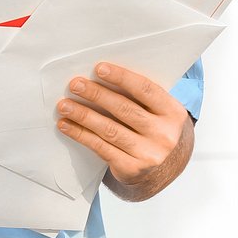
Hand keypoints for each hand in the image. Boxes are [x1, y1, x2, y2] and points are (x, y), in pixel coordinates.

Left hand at [55, 63, 193, 201]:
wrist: (165, 169)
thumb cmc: (155, 130)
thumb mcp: (159, 112)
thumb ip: (140, 97)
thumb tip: (101, 76)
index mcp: (173, 113)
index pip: (146, 89)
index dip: (121, 77)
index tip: (99, 68)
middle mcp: (164, 134)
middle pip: (124, 109)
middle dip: (96, 94)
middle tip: (75, 84)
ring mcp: (149, 154)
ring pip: (109, 130)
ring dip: (83, 115)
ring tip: (64, 105)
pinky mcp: (131, 169)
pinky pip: (101, 148)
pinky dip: (80, 134)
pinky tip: (67, 125)